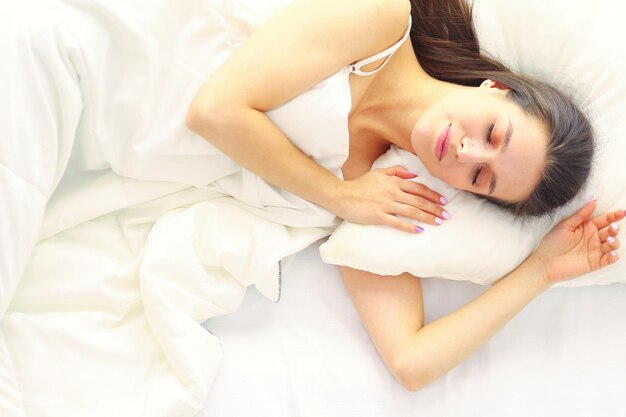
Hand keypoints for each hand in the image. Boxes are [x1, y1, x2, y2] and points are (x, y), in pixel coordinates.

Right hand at [331, 165, 448, 232]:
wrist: (341, 195)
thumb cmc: (359, 184)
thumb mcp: (378, 172)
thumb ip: (396, 170)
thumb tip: (414, 173)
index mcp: (394, 181)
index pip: (418, 188)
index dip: (432, 195)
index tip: (443, 201)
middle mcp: (392, 192)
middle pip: (418, 201)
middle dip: (435, 208)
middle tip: (446, 215)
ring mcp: (386, 205)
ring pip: (412, 211)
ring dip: (427, 217)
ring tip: (438, 222)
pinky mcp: (378, 216)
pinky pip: (397, 222)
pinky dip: (409, 227)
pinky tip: (419, 231)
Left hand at [532, 200, 623, 283]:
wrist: (545, 262)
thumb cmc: (552, 242)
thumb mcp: (565, 225)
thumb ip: (580, 215)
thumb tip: (593, 201)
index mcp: (587, 227)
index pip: (605, 220)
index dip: (614, 216)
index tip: (622, 212)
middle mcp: (594, 238)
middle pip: (611, 231)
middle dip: (615, 228)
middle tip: (613, 227)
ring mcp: (596, 251)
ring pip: (613, 245)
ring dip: (614, 242)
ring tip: (608, 240)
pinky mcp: (595, 263)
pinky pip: (609, 260)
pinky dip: (613, 256)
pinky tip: (612, 253)